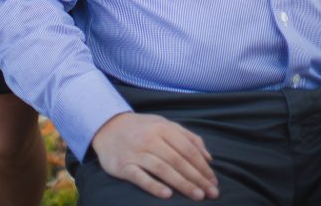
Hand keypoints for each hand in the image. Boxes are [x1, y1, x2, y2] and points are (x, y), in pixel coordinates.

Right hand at [91, 112, 218, 200]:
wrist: (107, 127)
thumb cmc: (142, 128)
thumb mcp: (164, 124)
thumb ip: (187, 137)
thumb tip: (208, 157)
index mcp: (162, 127)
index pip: (187, 148)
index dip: (202, 165)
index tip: (213, 181)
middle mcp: (150, 138)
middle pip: (177, 160)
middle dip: (197, 178)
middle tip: (212, 193)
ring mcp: (136, 152)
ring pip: (162, 168)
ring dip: (182, 183)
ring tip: (197, 196)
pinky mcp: (123, 165)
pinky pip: (140, 177)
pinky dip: (154, 186)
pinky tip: (167, 195)